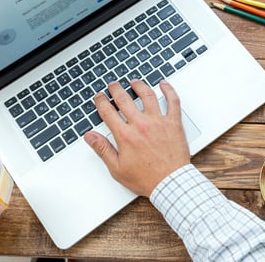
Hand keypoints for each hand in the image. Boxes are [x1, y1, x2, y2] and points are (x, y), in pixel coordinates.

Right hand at [84, 79, 190, 196]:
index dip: (101, 102)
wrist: (171, 183)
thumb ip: (103, 150)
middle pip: (124, 99)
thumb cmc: (147, 178)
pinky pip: (172, 101)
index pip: (108, 112)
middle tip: (112, 85)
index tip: (99, 97)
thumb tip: (90, 137)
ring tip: (134, 82)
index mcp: (125, 135)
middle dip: (116, 89)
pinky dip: (168, 90)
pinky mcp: (173, 123)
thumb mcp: (118, 169)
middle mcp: (141, 125)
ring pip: (147, 95)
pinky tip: (164, 84)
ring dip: (139, 85)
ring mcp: (158, 122)